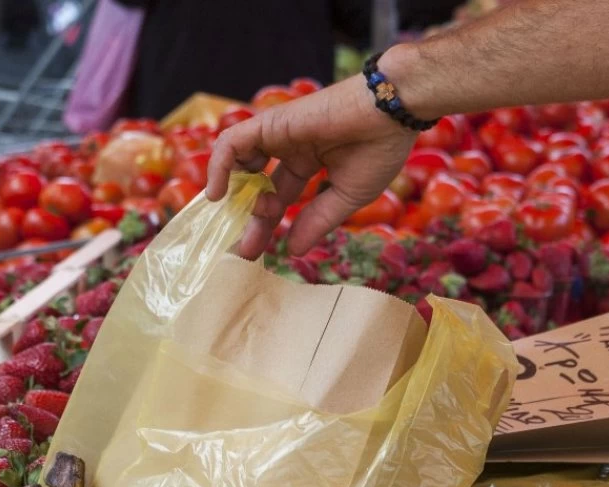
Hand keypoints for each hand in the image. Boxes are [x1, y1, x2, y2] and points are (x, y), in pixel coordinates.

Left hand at [205, 73, 418, 258]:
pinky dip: (219, 166)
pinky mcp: (270, 123)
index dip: (267, 225)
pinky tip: (217, 194)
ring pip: (240, 162)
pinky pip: (232, 143)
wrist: (391, 112)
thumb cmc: (378, 149)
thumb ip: (316, 221)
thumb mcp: (345, 196)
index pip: (279, 197)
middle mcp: (290, 148)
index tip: (258, 252)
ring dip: (230, 191)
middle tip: (243, 250)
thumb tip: (292, 251)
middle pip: (258, 186)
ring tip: (227, 220)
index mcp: (310, 162)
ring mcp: (278, 135)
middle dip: (250, 219)